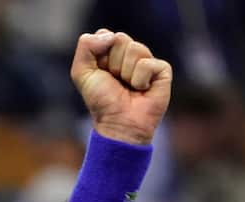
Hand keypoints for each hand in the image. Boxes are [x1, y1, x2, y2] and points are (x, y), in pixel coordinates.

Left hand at [70, 31, 171, 145]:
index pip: (105, 34)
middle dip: (113, 63)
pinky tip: (142, 90)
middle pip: (120, 38)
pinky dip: (140, 80)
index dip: (100, 54)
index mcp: (111, 52)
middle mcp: (130, 54)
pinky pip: (148, 64)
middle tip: (116, 81)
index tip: (100, 73)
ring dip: (126, 73)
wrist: (119, 123)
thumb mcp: (81, 72)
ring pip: (135, 49)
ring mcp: (147, 61)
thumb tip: (111, 35)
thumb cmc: (101, 101)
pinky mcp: (162, 70)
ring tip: (128, 87)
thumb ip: (86, 46)